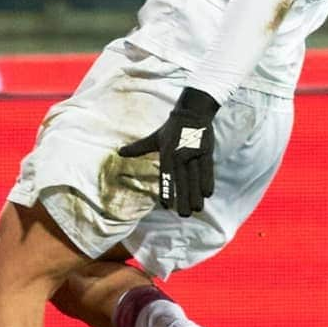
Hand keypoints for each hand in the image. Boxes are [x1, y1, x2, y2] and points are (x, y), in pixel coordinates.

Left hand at [118, 88, 218, 216]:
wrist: (192, 111)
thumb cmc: (171, 128)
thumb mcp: (154, 138)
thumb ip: (138, 148)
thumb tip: (119, 152)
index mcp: (168, 152)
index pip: (167, 175)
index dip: (167, 190)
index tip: (166, 205)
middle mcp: (181, 154)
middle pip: (182, 180)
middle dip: (184, 198)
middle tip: (184, 215)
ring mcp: (195, 153)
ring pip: (196, 177)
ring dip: (196, 194)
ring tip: (197, 209)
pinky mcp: (207, 151)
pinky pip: (208, 168)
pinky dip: (208, 180)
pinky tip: (208, 193)